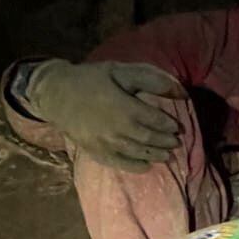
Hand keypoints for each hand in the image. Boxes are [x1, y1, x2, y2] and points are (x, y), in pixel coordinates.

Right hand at [27, 59, 185, 169]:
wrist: (56, 94)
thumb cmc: (91, 80)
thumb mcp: (121, 71)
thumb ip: (151, 80)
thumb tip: (182, 92)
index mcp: (126, 108)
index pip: (156, 121)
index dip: (170, 125)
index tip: (178, 127)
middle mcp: (118, 129)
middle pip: (149, 140)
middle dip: (166, 142)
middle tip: (176, 143)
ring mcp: (106, 143)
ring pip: (138, 153)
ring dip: (156, 155)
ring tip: (167, 155)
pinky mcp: (95, 152)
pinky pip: (120, 163)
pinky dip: (135, 167)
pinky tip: (146, 166)